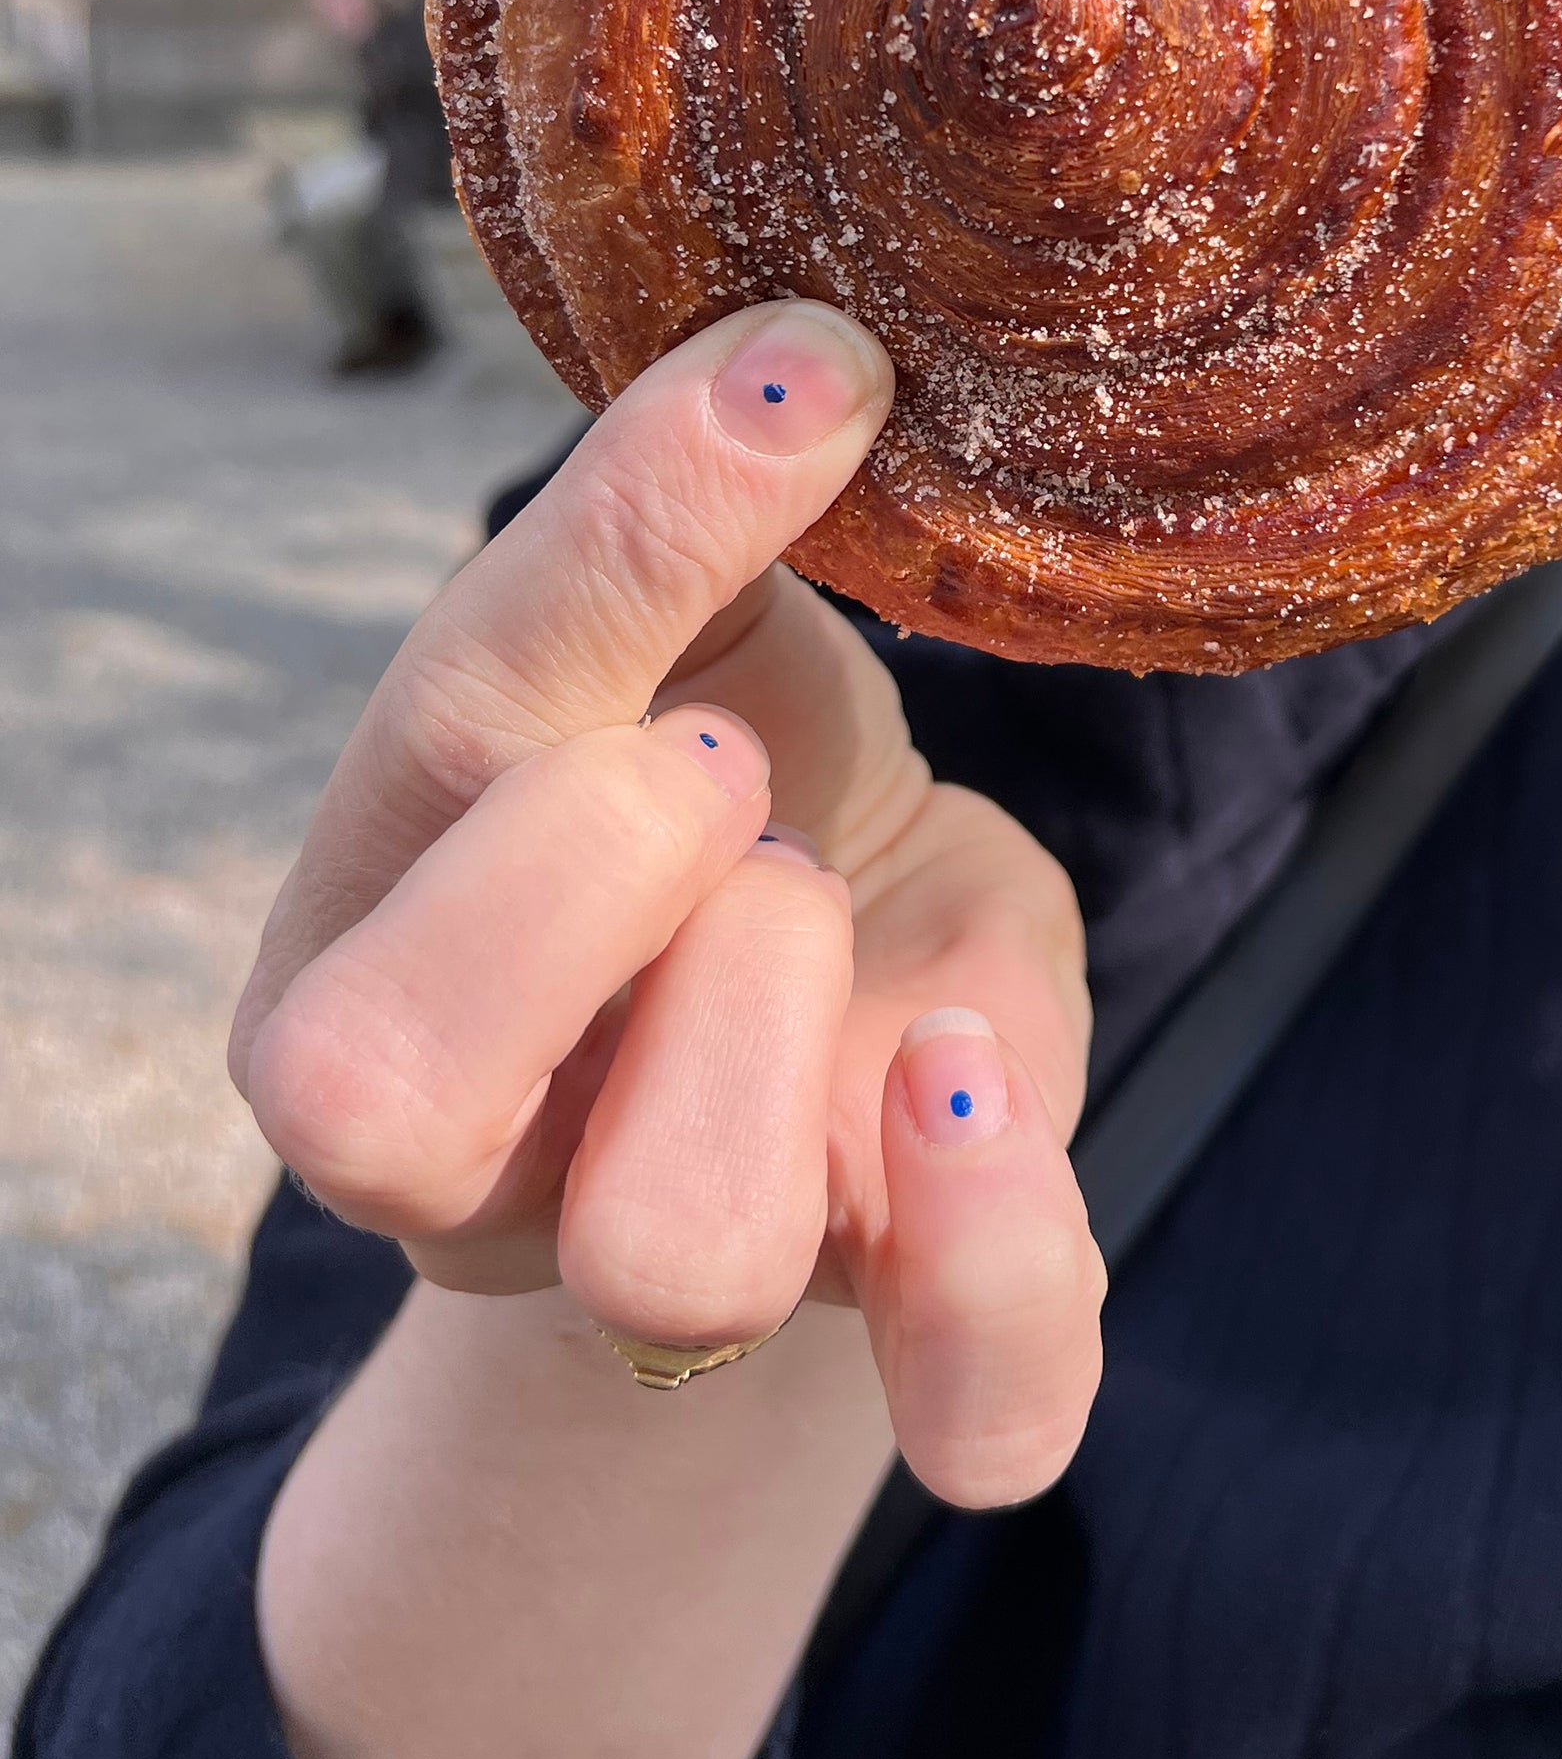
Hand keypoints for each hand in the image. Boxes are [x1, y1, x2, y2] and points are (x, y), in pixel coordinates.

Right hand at [230, 305, 1103, 1506]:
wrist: (848, 943)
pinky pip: (981, 1409)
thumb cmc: (718, 765)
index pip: (376, 871)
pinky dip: (1002, 1263)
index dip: (576, 650)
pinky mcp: (910, 1309)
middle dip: (595, 867)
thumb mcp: (666, 641)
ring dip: (779, 1024)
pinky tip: (982, 1078)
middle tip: (726, 763)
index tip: (762, 453)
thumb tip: (806, 350)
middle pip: (393, 1112)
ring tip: (829, 906)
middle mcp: (479, 1166)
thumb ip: (669, 533)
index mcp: (362, 976)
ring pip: (677, 1252)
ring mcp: (687, 1267)